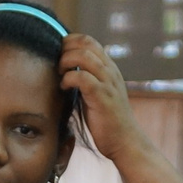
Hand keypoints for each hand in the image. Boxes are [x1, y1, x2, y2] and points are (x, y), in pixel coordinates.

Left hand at [58, 34, 141, 158]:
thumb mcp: (99, 93)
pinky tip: (64, 88)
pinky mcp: (102, 96)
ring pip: (83, 56)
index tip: (59, 55)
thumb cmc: (108, 120)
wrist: (125, 141)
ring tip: (60, 74)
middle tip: (57, 64)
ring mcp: (108, 82)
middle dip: (65, 49)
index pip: (89, 41)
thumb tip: (67, 70)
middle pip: (85, 43)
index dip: (70, 42)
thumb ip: (89, 79)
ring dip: (66, 62)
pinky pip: (81, 77)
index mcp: (109, 68)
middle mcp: (110, 71)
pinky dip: (68, 79)